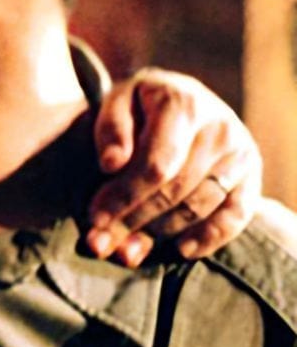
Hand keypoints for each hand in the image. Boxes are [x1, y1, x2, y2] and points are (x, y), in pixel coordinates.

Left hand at [85, 68, 260, 264]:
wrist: (182, 97)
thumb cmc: (142, 105)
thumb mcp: (118, 102)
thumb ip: (111, 129)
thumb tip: (111, 164)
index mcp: (182, 105)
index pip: (155, 164)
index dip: (123, 195)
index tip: (95, 217)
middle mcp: (219, 129)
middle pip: (175, 189)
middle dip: (134, 219)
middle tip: (102, 241)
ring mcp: (240, 154)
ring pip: (199, 205)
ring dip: (161, 232)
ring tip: (127, 246)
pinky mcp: (251, 176)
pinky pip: (236, 215)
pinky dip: (210, 237)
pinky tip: (182, 249)